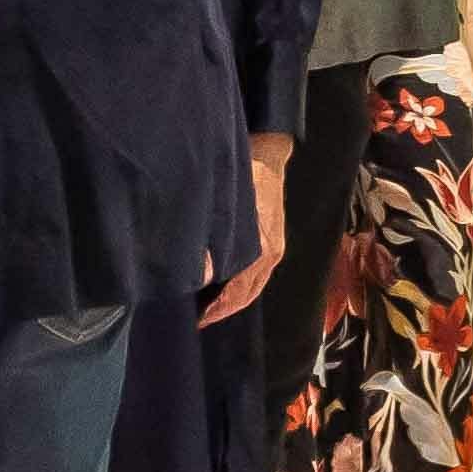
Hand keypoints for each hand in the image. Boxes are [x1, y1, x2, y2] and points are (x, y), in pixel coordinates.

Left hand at [203, 132, 297, 325]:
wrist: (268, 151)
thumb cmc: (244, 173)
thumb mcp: (224, 203)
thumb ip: (213, 238)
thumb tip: (200, 271)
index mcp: (262, 249)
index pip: (239, 292)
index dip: (218, 309)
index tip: (197, 320)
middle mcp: (271, 252)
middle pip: (248, 294)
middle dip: (224, 310)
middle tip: (199, 320)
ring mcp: (275, 246)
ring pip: (254, 286)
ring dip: (233, 301)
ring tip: (209, 309)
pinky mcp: (273, 239)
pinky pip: (258, 274)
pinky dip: (241, 287)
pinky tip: (224, 286)